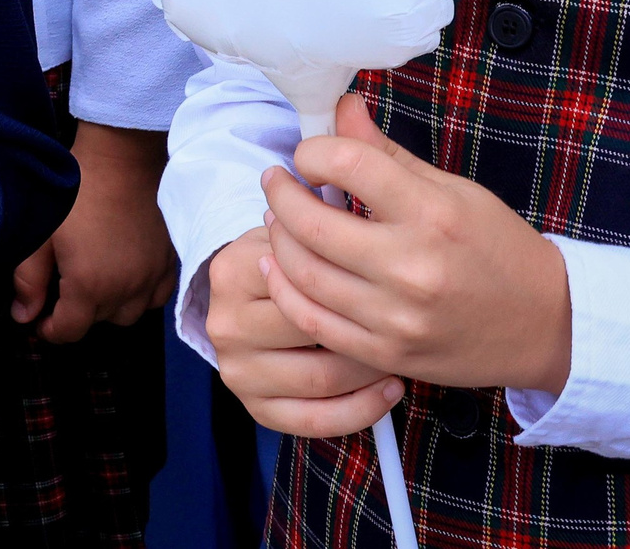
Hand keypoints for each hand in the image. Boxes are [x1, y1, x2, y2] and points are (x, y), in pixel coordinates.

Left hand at [12, 122, 177, 340]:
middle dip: (77, 314)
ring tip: (94, 281)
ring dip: (109, 306)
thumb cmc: (76, 191)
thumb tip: (24, 316)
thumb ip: (29, 280)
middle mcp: (126, 290)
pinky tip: (125, 275)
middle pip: (99, 323)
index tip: (40, 318)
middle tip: (62, 290)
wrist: (123, 157)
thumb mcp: (41, 234)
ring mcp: (152, 277)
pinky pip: (156, 297)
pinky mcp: (169, 262)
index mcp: (90, 286)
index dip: (50, 330)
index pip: (70, 331)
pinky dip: (139, 295)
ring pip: (129, 314)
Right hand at [206, 225, 400, 436]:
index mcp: (231, 271)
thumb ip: (317, 223)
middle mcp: (225, 323)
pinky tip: (390, 389)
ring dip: (369, 368)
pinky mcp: (255, 408)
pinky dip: (359, 410)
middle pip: (309, 329)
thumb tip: (364, 209)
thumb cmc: (285, 261)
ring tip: (400, 352)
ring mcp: (237, 370)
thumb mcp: (290, 232)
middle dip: (364, 325)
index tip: (389, 272)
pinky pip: (314, 421)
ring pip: (320, 378)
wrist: (246, 304)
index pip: (299, 276)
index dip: (351, 276)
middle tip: (404, 317)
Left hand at [259, 92, 571, 393]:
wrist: (547, 324)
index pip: (348, 165)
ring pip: (304, 274)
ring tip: (277, 219)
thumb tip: (341, 106)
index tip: (308, 154)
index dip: (313, 152)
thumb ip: (386, 152)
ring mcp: (398, 316)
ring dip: (277, 240)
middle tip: (275, 181)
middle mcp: (413, 266)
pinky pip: (313, 321)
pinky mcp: (387, 352)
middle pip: (312, 224)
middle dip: (280, 194)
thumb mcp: (452, 189)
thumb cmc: (497, 247)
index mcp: (433, 213)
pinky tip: (279, 266)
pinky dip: (284, 289)